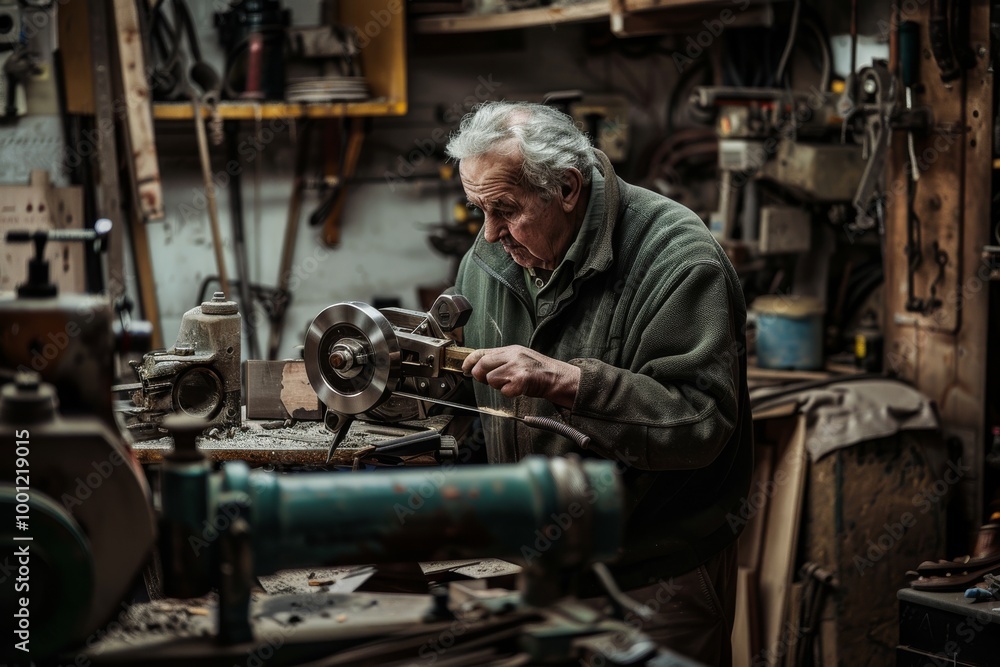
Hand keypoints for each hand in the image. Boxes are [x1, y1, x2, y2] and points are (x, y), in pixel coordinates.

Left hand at [461, 345, 579, 407]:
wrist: (558, 377)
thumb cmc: (539, 371)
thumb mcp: (519, 358)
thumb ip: (501, 361)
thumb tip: (480, 368)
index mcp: (511, 350)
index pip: (482, 351)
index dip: (470, 361)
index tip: (465, 369)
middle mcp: (513, 355)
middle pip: (483, 364)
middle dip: (480, 375)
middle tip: (486, 380)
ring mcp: (517, 367)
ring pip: (492, 379)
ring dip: (498, 386)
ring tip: (510, 384)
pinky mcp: (521, 380)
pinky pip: (504, 390)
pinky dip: (509, 393)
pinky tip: (519, 390)